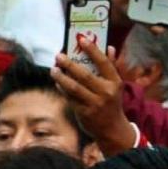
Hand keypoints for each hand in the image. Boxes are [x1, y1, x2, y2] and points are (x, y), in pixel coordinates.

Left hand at [51, 37, 134, 156]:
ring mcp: (94, 104)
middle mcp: (106, 92)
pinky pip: (70, 98)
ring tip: (53, 69)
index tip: (82, 39)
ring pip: (74, 87)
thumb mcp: (115, 85)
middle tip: (58, 56)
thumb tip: (110, 47)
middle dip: (69, 64)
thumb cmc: (112, 103)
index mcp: (115, 82)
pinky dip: (62, 89)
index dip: (92, 50)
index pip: (103, 62)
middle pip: (84, 75)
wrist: (112, 129)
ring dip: (61, 77)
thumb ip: (111, 67)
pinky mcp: (84, 113)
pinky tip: (57, 83)